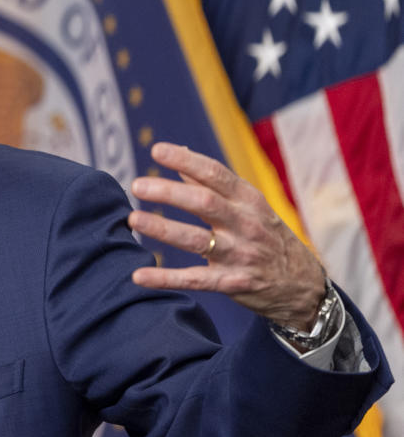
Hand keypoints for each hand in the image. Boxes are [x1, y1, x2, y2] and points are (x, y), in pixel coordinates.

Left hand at [128, 141, 325, 330]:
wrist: (303, 286)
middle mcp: (245, 224)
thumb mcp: (249, 205)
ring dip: (162, 229)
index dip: (186, 161)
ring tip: (133, 219)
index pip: (215, 174)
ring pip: (196, 240)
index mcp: (248, 200)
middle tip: (137, 186)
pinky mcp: (232, 283)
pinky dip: (165, 278)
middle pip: (204, 202)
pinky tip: (139, 275)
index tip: (156, 150)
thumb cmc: (266, 235)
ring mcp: (239, 254)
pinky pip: (194, 280)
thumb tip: (179, 150)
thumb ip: (212, 181)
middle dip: (169, 193)